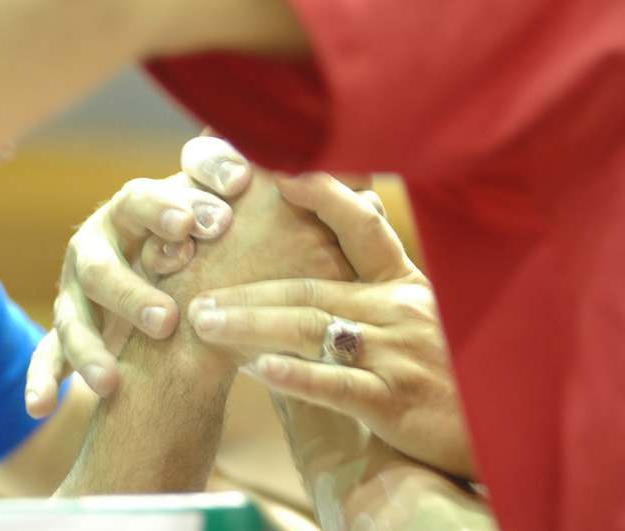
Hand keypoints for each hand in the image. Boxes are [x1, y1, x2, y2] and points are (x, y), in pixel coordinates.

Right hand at [25, 136, 251, 417]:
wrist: (170, 257)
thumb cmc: (196, 224)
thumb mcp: (209, 195)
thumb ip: (220, 175)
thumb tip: (244, 174)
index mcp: (129, 210)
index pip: (139, 201)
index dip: (163, 211)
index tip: (193, 226)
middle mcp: (94, 248)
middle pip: (100, 268)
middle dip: (130, 295)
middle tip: (166, 322)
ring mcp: (77, 292)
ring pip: (72, 319)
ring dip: (88, 350)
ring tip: (111, 383)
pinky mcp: (68, 330)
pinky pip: (49, 355)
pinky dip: (41, 379)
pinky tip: (39, 408)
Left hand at [189, 173, 473, 478]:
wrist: (505, 424)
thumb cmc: (455, 366)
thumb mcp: (425, 310)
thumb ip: (383, 273)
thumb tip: (357, 211)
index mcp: (403, 285)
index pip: (359, 228)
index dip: (320, 197)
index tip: (277, 173)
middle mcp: (397, 311)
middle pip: (309, 287)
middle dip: (249, 288)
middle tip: (198, 290)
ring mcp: (396, 354)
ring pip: (311, 329)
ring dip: (253, 324)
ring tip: (205, 324)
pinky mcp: (395, 401)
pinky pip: (337, 384)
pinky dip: (296, 375)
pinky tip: (256, 370)